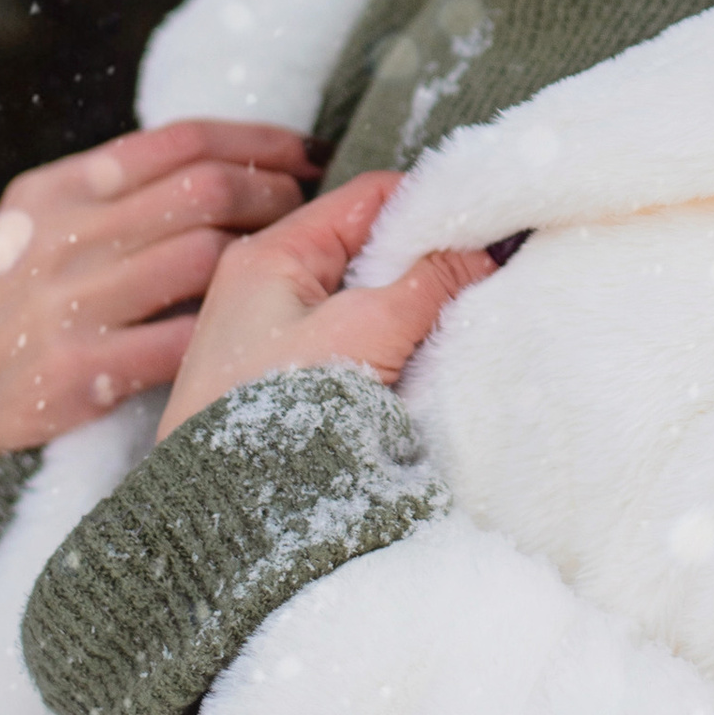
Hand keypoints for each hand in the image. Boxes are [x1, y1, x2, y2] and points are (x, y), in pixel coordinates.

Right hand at [0, 120, 317, 487]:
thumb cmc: (9, 305)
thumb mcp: (37, 227)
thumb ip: (112, 191)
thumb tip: (225, 157)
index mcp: (55, 190)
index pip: (181, 141)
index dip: (260, 142)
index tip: (308, 152)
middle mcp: (59, 239)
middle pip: (205, 192)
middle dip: (276, 194)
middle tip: (313, 208)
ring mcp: (66, 307)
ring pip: (205, 259)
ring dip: (267, 257)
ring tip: (296, 263)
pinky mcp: (77, 375)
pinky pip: (182, 339)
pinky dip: (226, 329)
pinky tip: (254, 328)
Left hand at [154, 170, 498, 443]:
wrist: (227, 516)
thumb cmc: (276, 413)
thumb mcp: (365, 331)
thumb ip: (428, 281)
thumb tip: (480, 249)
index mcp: (271, 254)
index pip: (367, 198)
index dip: (431, 204)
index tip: (486, 222)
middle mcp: (267, 283)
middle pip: (367, 243)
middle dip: (426, 256)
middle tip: (483, 270)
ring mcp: (275, 332)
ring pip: (364, 292)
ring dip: (412, 300)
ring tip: (462, 310)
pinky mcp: (287, 376)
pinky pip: (352, 335)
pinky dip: (391, 338)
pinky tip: (425, 352)